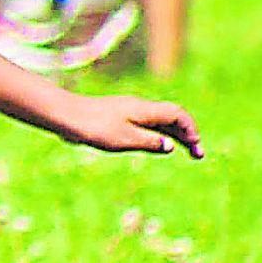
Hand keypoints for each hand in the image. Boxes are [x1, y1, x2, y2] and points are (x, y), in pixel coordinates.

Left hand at [59, 93, 201, 158]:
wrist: (63, 116)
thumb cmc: (92, 127)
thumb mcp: (123, 139)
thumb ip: (149, 142)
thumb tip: (170, 146)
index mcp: (144, 110)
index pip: (178, 115)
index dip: (191, 130)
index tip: (196, 147)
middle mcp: (139, 108)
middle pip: (171, 118)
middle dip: (187, 135)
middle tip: (198, 154)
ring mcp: (128, 111)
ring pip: (158, 121)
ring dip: (173, 135)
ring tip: (184, 150)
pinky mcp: (117, 117)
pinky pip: (145, 124)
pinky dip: (157, 134)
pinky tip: (157, 144)